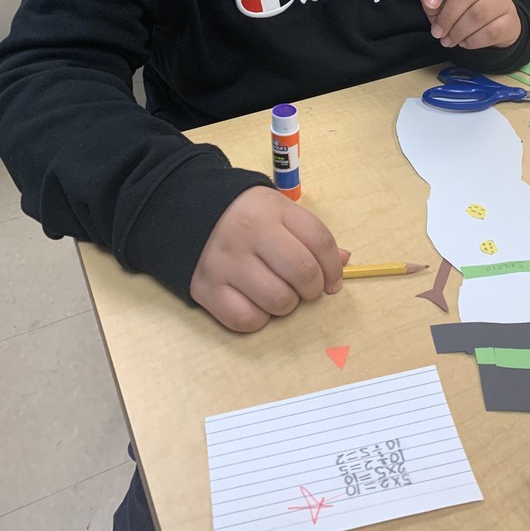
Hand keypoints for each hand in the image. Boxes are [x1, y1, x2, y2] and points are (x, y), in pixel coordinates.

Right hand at [190, 186, 348, 332]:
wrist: (184, 211)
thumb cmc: (244, 214)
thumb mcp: (279, 210)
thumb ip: (310, 234)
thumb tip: (344, 261)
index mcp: (273, 210)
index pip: (320, 241)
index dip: (335, 268)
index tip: (333, 281)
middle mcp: (250, 234)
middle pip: (303, 273)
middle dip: (314, 288)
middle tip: (306, 288)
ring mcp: (226, 262)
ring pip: (279, 301)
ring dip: (287, 304)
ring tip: (279, 292)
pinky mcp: (206, 289)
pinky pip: (246, 320)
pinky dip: (259, 319)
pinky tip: (256, 303)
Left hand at [419, 0, 520, 49]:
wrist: (499, 24)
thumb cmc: (466, 11)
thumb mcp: (446, 4)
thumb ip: (432, 0)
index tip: (430, 5)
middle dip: (447, 17)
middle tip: (437, 33)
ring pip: (478, 14)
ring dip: (458, 32)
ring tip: (448, 41)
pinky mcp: (510, 19)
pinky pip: (490, 31)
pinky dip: (472, 41)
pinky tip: (465, 43)